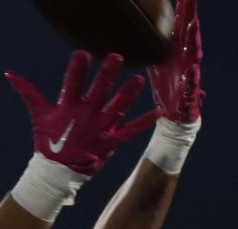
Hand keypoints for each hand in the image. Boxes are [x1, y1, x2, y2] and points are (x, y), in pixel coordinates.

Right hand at [6, 51, 157, 174]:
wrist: (55, 173)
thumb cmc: (47, 140)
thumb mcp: (38, 115)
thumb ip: (27, 91)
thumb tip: (9, 73)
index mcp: (68, 107)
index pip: (71, 84)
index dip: (76, 69)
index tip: (82, 54)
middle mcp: (86, 115)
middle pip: (98, 91)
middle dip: (107, 75)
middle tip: (116, 58)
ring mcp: (99, 128)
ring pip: (117, 107)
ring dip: (128, 93)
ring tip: (138, 80)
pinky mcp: (111, 141)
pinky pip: (131, 130)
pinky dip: (145, 121)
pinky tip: (159, 111)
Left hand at [149, 0, 202, 122]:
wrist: (175, 115)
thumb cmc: (167, 87)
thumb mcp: (156, 64)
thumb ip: (151, 48)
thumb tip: (137, 34)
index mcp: (177, 53)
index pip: (179, 28)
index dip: (180, 11)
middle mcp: (186, 60)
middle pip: (189, 34)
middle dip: (189, 16)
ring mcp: (190, 74)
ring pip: (193, 54)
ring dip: (193, 39)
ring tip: (192, 24)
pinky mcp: (189, 94)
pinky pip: (191, 85)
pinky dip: (191, 78)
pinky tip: (191, 70)